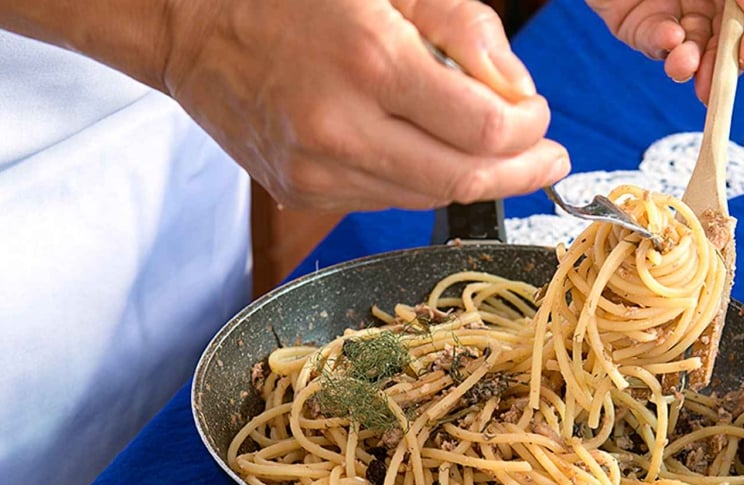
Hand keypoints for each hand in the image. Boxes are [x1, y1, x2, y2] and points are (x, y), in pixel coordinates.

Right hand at [162, 0, 569, 211]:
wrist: (192, 28)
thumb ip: (463, 27)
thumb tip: (517, 90)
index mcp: (369, 61)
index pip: (484, 130)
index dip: (529, 130)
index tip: (540, 116)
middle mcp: (342, 127)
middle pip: (465, 179)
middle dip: (521, 171)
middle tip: (550, 158)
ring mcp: (319, 170)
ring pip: (428, 197)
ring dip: (477, 181)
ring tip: (507, 159)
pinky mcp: (303, 192)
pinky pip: (387, 199)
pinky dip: (423, 179)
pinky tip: (435, 154)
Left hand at [587, 0, 743, 102]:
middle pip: (731, 42)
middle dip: (725, 66)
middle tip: (718, 79)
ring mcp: (676, 8)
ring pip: (693, 49)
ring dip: (693, 64)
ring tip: (685, 65)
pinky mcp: (638, 21)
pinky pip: (653, 41)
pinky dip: (662, 46)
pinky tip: (669, 41)